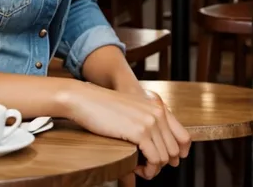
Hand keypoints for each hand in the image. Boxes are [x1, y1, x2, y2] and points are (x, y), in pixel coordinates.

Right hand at [59, 82, 190, 180]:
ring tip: (138, 167)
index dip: (178, 155)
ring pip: (165, 158)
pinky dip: (147, 170)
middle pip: (175, 151)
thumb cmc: (102, 106)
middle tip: (144, 166)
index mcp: (158, 106)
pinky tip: (135, 167)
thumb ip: (147, 122)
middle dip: (161, 164)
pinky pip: (155, 160)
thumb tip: (159, 149)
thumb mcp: (131, 110)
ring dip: (152, 169)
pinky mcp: (140, 131)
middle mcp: (158, 112)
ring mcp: (150, 121)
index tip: (164, 162)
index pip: (184, 137)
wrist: (84, 98)